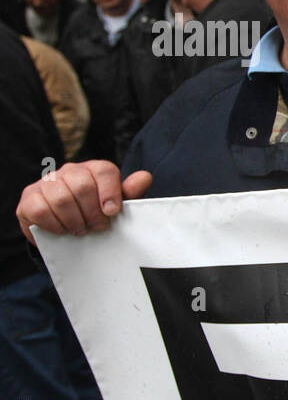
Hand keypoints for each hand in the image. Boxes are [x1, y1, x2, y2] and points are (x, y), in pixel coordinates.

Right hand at [16, 162, 152, 243]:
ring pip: (61, 198)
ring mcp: (46, 182)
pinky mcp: (29, 198)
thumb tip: (145, 177)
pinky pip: (41, 210)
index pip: (104, 170)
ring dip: (74, 220)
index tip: (112, 213)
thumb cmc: (96, 213)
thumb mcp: (115, 205)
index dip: (110, 192)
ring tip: (81, 230)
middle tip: (97, 227)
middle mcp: (69, 171)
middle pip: (82, 185)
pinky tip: (63, 230)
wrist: (66, 227)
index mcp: (93, 169)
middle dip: (92, 212)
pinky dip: (55, 225)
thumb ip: (129, 192)